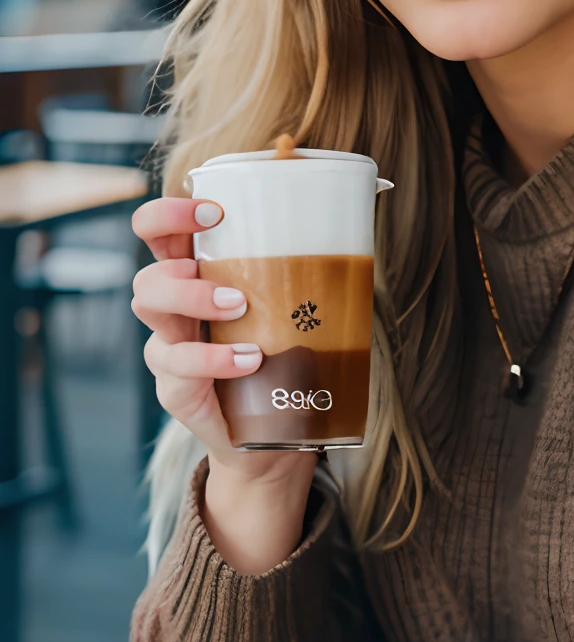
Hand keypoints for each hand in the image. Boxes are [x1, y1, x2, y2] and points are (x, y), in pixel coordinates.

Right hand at [131, 196, 309, 485]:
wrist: (272, 430)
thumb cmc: (281, 351)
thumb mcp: (286, 304)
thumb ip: (301, 266)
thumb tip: (359, 221)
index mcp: (193, 273)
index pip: (156, 231)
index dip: (169, 213)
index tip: (214, 211)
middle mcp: (171, 307)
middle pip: (145, 275)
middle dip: (181, 272)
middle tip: (234, 287)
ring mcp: (167, 346)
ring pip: (149, 308)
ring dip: (194, 300)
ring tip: (240, 308)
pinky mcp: (174, 386)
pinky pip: (179, 365)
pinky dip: (216, 358)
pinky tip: (251, 358)